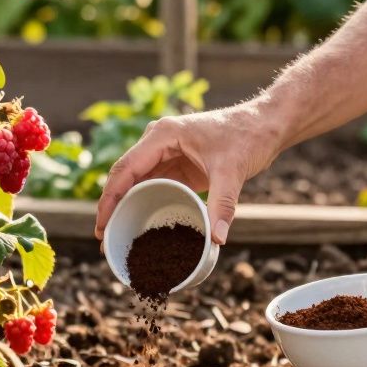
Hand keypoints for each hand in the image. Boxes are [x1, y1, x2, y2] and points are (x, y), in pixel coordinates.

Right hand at [94, 105, 283, 244]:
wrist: (265, 125)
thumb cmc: (248, 136)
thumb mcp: (232, 171)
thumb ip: (223, 204)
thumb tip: (217, 239)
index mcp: (162, 135)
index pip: (125, 169)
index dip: (109, 200)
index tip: (101, 226)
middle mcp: (157, 142)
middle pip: (124, 177)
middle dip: (112, 207)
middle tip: (104, 241)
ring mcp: (165, 153)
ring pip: (136, 182)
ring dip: (125, 207)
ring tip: (117, 237)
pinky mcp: (176, 164)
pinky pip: (152, 185)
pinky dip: (143, 203)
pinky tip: (139, 223)